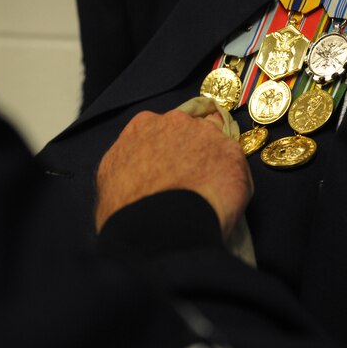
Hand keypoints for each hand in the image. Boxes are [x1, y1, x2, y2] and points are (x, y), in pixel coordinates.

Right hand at [95, 107, 252, 239]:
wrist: (158, 226)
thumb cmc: (126, 209)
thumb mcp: (110, 178)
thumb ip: (127, 162)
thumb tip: (138, 171)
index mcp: (143, 126)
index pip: (162, 129)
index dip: (168, 149)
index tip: (171, 166)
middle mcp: (175, 121)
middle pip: (190, 129)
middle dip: (192, 149)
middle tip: (191, 179)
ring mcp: (206, 134)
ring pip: (216, 142)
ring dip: (215, 161)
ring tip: (209, 192)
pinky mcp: (232, 153)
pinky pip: (236, 164)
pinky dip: (233, 180)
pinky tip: (222, 200)